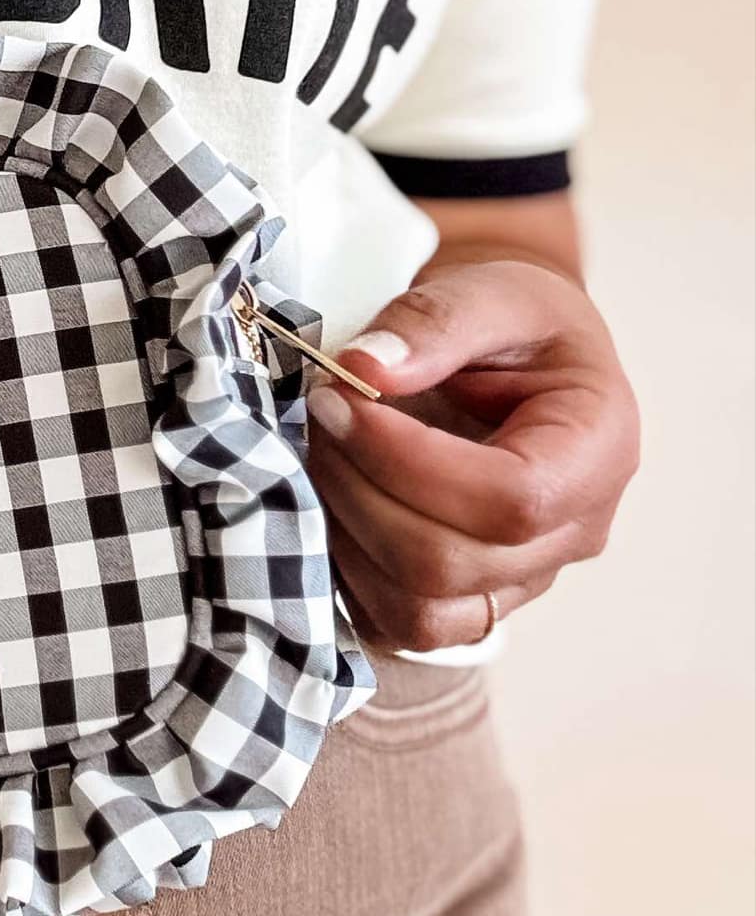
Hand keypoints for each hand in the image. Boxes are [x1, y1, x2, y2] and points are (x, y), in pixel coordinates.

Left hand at [303, 257, 638, 652]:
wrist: (512, 353)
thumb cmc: (514, 324)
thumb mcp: (491, 291)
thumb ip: (433, 321)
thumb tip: (362, 370)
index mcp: (597, 453)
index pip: (509, 499)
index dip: (406, 461)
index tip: (339, 398)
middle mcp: (571, 533)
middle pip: (450, 563)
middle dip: (358, 488)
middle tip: (318, 413)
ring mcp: (522, 579)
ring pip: (420, 611)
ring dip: (342, 533)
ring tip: (320, 454)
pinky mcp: (470, 599)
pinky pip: (399, 623)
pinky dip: (346, 572)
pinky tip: (328, 501)